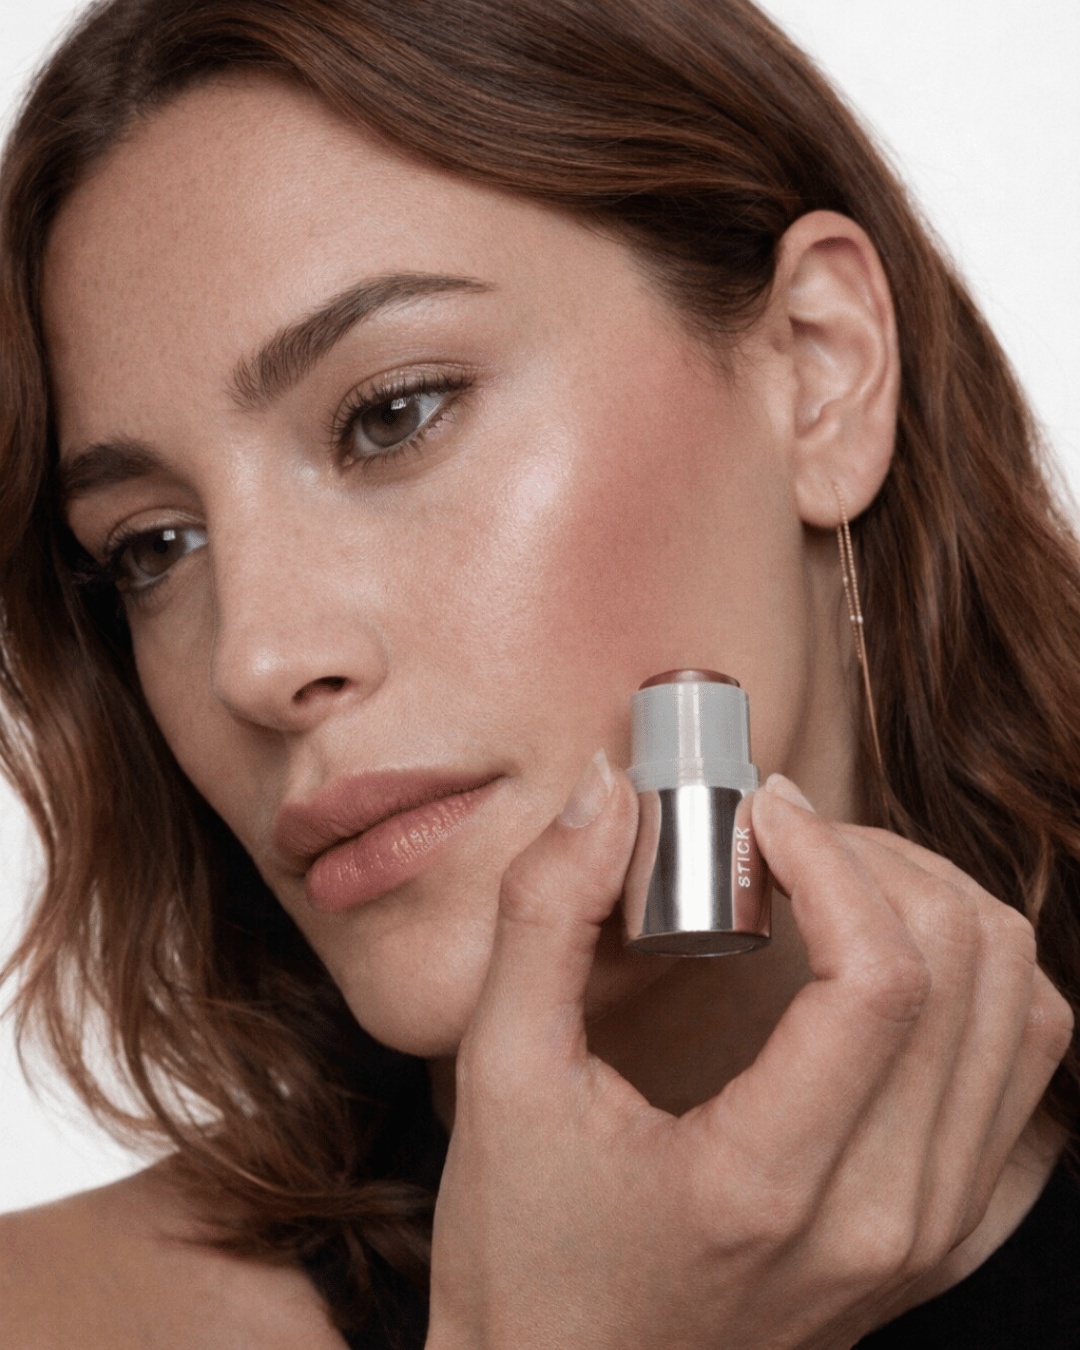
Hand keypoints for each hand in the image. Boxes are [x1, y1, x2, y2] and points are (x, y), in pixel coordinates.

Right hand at [426, 760, 1072, 1349]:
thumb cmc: (522, 1253)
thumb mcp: (501, 1075)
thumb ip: (545, 916)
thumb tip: (610, 793)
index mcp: (767, 1180)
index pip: (880, 976)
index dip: (830, 856)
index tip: (761, 813)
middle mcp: (880, 1219)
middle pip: (973, 973)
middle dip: (886, 862)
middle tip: (792, 842)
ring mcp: (928, 1237)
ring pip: (1023, 1014)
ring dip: (942, 911)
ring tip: (841, 886)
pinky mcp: (941, 1240)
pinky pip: (1026, 1081)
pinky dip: (985, 992)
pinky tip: (894, 968)